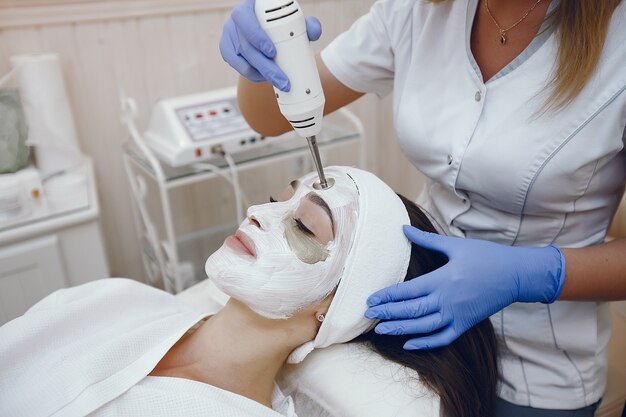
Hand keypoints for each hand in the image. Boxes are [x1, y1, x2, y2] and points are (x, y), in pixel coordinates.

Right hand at [219, 0, 321, 91]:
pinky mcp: (227, 51)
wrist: (264, 25)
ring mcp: (228, 37)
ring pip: (240, 61)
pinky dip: (251, 75)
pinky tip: (263, 79)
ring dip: (259, 74)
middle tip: (283, 80)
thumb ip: (307, 24)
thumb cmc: (278, 22)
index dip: (256, 37)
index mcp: (247, 9)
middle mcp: (234, 23)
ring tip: (277, 82)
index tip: (272, 52)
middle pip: (246, 48)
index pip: (245, 21)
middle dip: (265, 67)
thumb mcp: (291, 19)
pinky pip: (236, 67)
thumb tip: (314, 33)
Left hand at [365, 225, 565, 349]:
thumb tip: (403, 228)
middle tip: (367, 315)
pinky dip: (426, 343)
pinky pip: (443, 337)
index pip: (407, 291)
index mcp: (442, 279)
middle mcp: (447, 300)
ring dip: (400, 329)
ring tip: (381, 330)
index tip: (370, 300)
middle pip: (411, 310)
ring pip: (423, 327)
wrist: (516, 275)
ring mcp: (457, 315)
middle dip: (387, 313)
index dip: (387, 296)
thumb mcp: (455, 246)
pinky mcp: (466, 324)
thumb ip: (426, 240)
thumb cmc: (486, 256)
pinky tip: (409, 344)